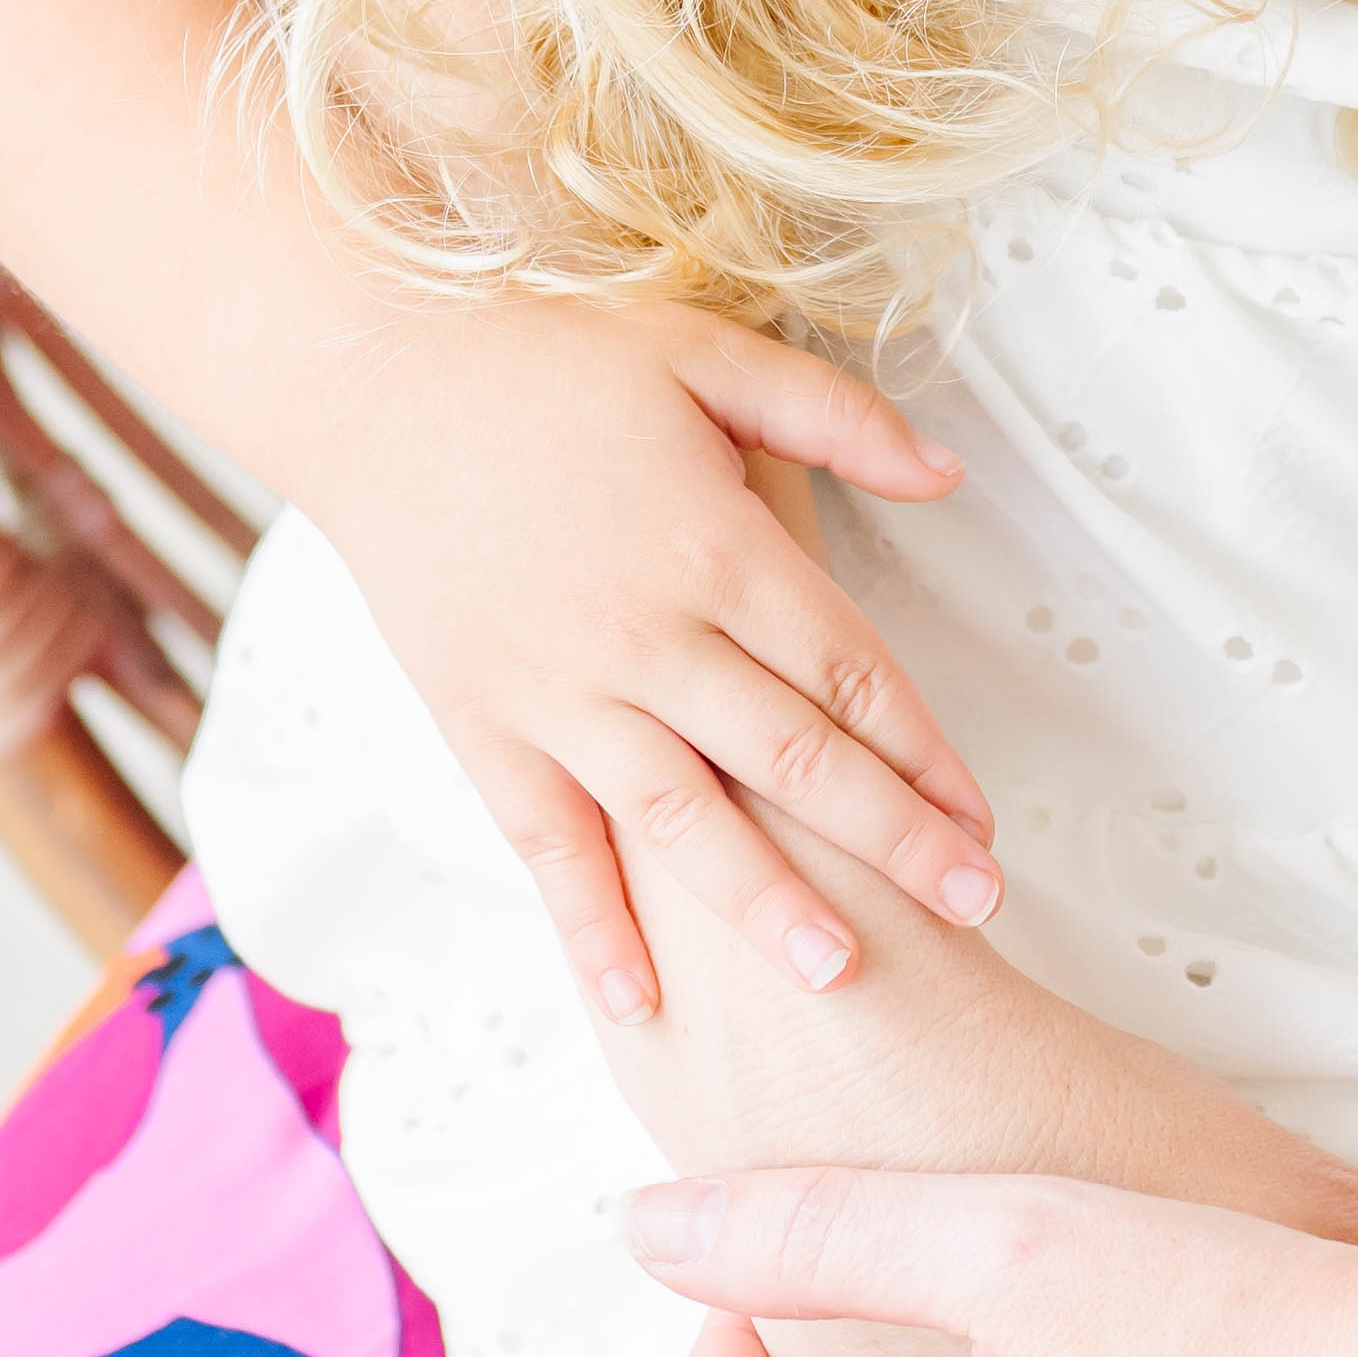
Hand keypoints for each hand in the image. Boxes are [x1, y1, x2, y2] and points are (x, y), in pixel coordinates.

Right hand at [329, 305, 1005, 1014]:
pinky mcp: (483, 727)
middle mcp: (647, 633)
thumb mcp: (704, 352)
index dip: (925, 751)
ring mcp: (559, 692)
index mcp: (716, 545)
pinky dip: (591, 928)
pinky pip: (546, 845)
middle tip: (975, 913)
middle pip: (794, 759)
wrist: (374, 383)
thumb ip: (833, 418)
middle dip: (893, 843)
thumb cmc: (548, 361)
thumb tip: (950, 474)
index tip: (983, 821)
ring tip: (844, 977)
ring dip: (766, 904)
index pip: (849, 671)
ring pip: (683, 821)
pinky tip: (637, 1004)